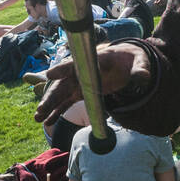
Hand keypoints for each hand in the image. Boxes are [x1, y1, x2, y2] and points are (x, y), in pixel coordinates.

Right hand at [33, 44, 151, 125]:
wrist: (130, 63)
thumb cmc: (133, 59)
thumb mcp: (140, 62)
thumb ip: (140, 70)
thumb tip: (142, 78)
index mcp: (96, 59)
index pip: (77, 63)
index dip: (64, 68)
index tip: (51, 74)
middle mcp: (84, 71)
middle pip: (64, 83)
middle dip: (51, 96)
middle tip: (40, 109)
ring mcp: (81, 82)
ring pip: (62, 94)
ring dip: (50, 106)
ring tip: (38, 118)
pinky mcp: (83, 91)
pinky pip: (67, 102)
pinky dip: (58, 111)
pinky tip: (48, 120)